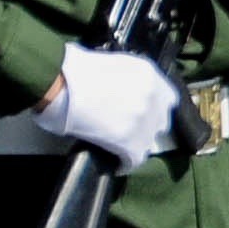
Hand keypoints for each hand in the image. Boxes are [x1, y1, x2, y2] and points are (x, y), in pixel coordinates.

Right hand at [39, 45, 179, 166]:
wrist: (60, 84)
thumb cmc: (76, 68)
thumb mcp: (115, 63)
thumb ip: (130, 78)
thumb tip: (128, 91)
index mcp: (150, 75)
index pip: (169, 99)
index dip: (157, 108)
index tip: (147, 113)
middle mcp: (153, 98)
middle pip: (160, 122)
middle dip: (147, 126)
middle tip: (129, 129)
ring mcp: (143, 122)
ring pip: (148, 142)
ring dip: (136, 145)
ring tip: (121, 147)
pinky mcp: (129, 143)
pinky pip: (134, 160)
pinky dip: (124, 164)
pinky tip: (116, 164)